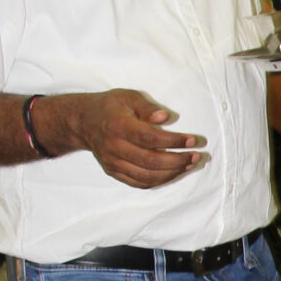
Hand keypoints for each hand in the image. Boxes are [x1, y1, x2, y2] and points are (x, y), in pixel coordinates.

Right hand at [63, 90, 206, 187]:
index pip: (150, 138)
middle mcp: (114, 147)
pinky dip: (159, 181)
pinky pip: (139, 183)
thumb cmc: (111, 107)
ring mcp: (113, 163)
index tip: (193, 140)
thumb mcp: (128, 97)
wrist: (84, 122)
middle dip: (178, 160)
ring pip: (146, 177)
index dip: (173, 141)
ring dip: (172, 173)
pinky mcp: (114, 172)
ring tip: (189, 165)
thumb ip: (147, 108)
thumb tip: (165, 117)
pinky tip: (174, 172)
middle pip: (150, 161)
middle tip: (197, 156)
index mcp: (119, 126)